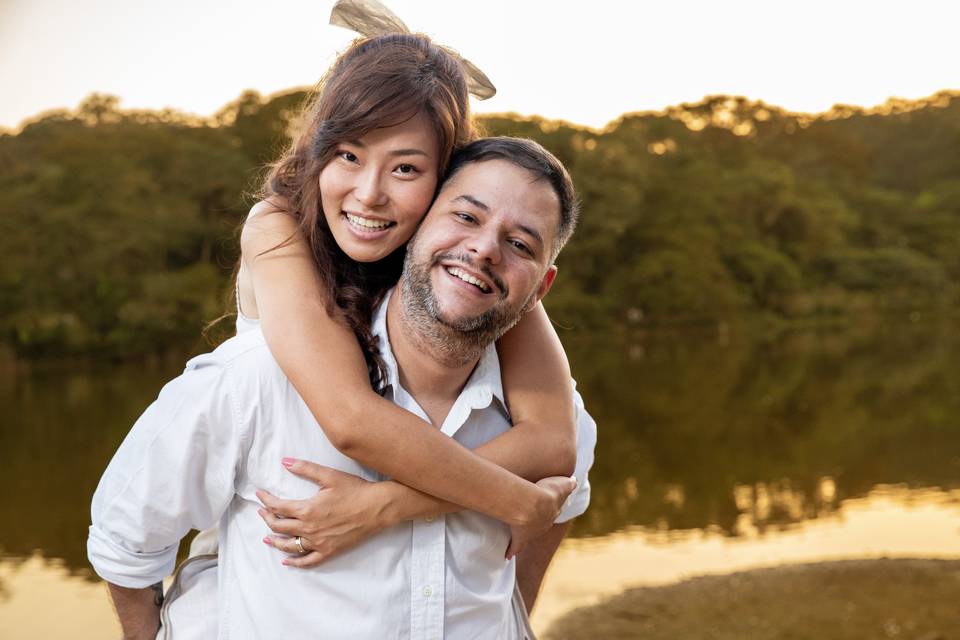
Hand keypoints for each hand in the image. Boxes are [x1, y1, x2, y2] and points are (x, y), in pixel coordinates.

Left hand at [256, 458, 391, 567]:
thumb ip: (305, 468)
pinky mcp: (329, 551)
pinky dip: (295, 562)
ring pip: (289, 546)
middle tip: (262, 512)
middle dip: (267, 518)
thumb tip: (285, 462)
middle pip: (279, 527)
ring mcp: (319, 542)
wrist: (378, 507)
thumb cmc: (355, 490)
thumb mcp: (329, 476)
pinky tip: (287, 560)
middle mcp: (309, 529)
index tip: (260, 494)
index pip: (278, 507)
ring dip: (274, 541)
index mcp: (307, 509)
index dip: (266, 500)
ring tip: (266, 538)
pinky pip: (308, 561)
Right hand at [505, 475, 575, 559]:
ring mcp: (533, 531)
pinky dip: (512, 550)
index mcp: (553, 510)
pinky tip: (508, 556)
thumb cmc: (545, 490)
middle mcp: (545, 522)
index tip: (547, 508)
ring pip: (531, 532)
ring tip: (521, 531)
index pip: (553, 510)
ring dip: (527, 531)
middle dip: (540, 519)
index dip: (550, 508)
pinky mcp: (521, 537)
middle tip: (535, 517)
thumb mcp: (562, 484)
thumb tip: (575, 481)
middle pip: (544, 521)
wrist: (534, 505)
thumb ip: (569, 483)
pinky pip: (516, 546)